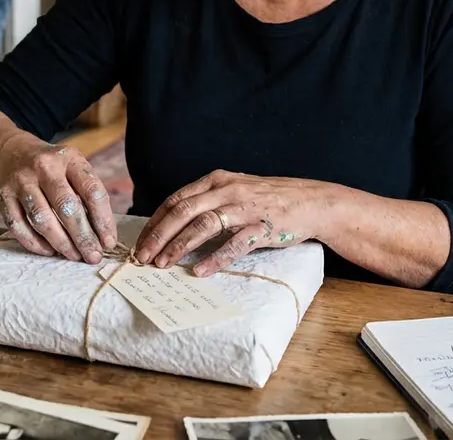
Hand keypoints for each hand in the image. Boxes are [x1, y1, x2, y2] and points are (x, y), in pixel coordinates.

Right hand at [0, 133, 116, 263]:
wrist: (10, 153)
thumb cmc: (52, 168)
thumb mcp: (73, 168)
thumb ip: (87, 196)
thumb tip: (101, 236)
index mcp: (69, 158)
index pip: (91, 190)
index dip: (103, 220)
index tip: (108, 242)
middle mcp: (44, 167)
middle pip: (66, 207)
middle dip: (82, 237)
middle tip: (92, 256)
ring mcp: (20, 181)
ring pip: (41, 219)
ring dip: (60, 242)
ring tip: (73, 256)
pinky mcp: (3, 196)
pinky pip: (18, 226)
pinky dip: (35, 243)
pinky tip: (49, 251)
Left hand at [134, 171, 324, 276]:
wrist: (311, 201)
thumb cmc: (269, 199)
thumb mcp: (234, 190)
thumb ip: (208, 201)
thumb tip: (175, 223)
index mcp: (217, 180)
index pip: (176, 200)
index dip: (155, 221)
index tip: (140, 241)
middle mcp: (227, 190)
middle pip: (183, 211)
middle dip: (159, 235)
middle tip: (142, 256)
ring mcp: (244, 208)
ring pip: (203, 225)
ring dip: (179, 246)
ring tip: (163, 264)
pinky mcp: (261, 227)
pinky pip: (234, 244)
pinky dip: (215, 258)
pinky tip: (200, 271)